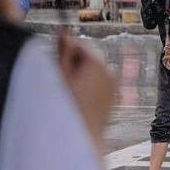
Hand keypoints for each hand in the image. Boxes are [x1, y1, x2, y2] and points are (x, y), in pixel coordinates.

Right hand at [57, 34, 116, 149]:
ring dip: (82, 76)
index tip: (56, 66)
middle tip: (61, 82)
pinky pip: (100, 85)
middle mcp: (109, 72)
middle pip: (88, 58)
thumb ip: (62, 51)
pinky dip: (90, 88)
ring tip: (70, 93)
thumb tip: (63, 32)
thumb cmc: (66, 108)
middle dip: (75, 64)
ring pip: (94, 72)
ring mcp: (113, 86)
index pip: (79, 45)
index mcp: (96, 63)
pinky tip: (79, 102)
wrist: (80, 138)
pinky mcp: (113, 98)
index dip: (65, 53)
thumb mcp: (59, 76)